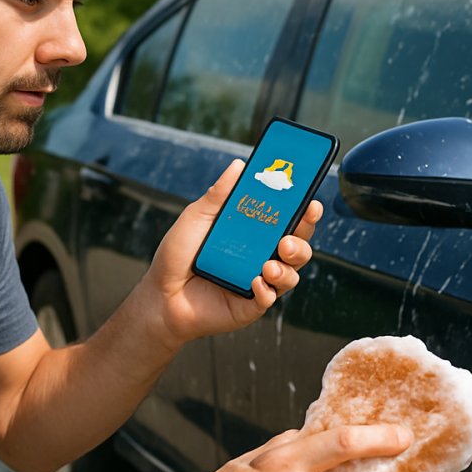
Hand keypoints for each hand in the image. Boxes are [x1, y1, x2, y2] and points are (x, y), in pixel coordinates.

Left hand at [138, 159, 322, 348]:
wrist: (160, 295)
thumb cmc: (178, 255)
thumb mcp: (196, 218)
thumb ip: (218, 195)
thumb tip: (239, 165)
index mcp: (255, 232)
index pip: (288, 219)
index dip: (304, 211)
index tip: (311, 202)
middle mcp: (262, 255)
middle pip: (298, 246)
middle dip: (301, 240)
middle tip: (287, 239)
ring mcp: (259, 282)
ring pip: (291, 274)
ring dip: (286, 269)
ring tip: (269, 266)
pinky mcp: (250, 305)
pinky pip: (269, 299)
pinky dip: (266, 291)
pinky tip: (255, 283)